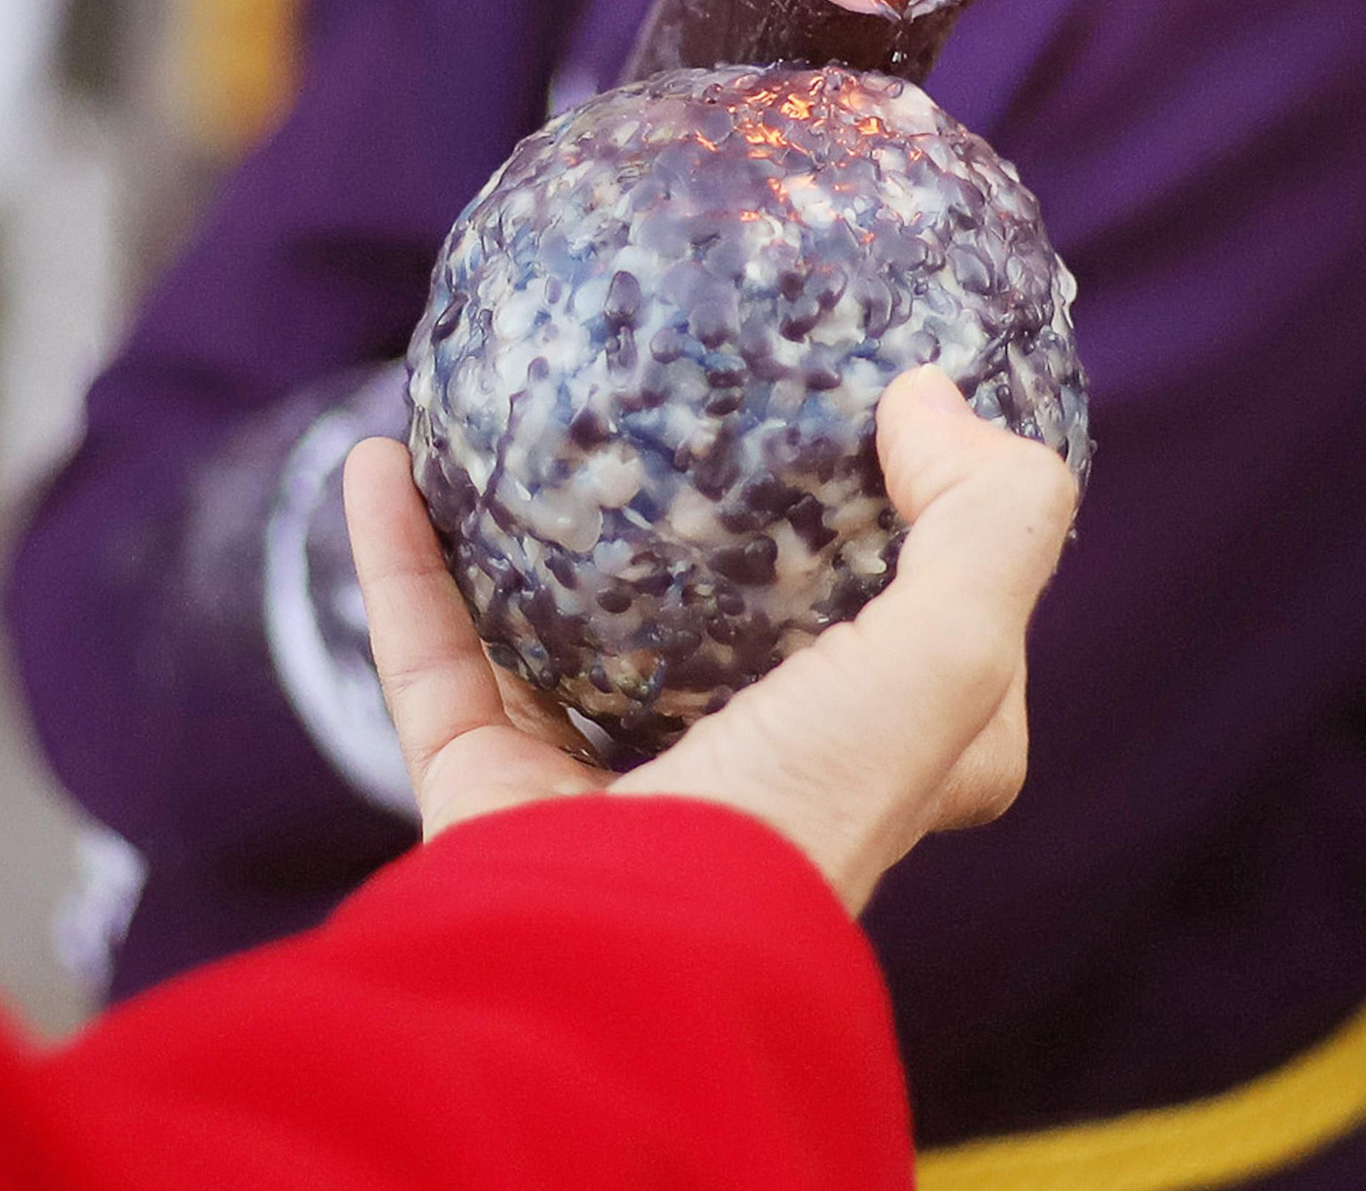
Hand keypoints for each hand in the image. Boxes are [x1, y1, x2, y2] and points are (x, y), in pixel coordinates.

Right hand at [344, 368, 1075, 912]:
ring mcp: (601, 789)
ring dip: (524, 529)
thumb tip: (926, 394)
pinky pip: (431, 654)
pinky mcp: (484, 796)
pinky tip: (380, 461)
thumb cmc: (800, 815)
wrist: (615, 972)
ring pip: (560, 633)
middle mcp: (741, 777)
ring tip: (512, 415)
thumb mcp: (950, 661)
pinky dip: (398, 559)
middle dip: (709, 528)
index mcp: (865, 766)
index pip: (933, 656)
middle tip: (683, 402)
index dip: (937, 553)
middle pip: (729, 630)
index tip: (897, 434)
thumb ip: (985, 523)